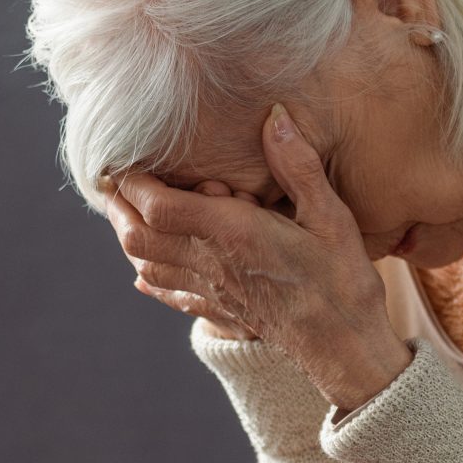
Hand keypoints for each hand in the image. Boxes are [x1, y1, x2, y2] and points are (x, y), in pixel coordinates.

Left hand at [95, 103, 412, 411]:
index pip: (158, 206)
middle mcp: (210, 263)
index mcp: (232, 233)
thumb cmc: (342, 278)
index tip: (127, 158)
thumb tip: (274, 115)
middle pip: (137, 238)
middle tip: (116, 180)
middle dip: (119, 206)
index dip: (133, 182)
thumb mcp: (330, 214)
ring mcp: (210, 291)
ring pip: (145, 266)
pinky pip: (169, 293)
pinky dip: (150, 277)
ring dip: (130, 236)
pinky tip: (144, 272)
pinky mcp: (219, 310)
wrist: (346, 347)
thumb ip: (297, 165)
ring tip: (130, 211)